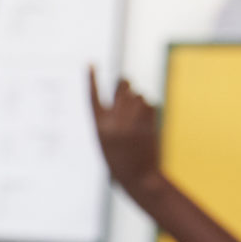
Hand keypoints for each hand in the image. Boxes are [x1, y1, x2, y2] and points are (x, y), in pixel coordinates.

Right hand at [88, 67, 162, 198]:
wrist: (138, 177)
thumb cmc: (119, 159)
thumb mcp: (106, 139)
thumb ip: (111, 115)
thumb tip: (126, 90)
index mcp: (99, 126)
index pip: (93, 96)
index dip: (91, 79)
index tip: (90, 63)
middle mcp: (114, 122)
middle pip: (121, 87)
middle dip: (124, 83)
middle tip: (124, 83)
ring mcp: (132, 122)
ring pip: (138, 95)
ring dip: (138, 100)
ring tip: (136, 117)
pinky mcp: (148, 124)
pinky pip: (150, 105)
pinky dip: (149, 110)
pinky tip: (146, 123)